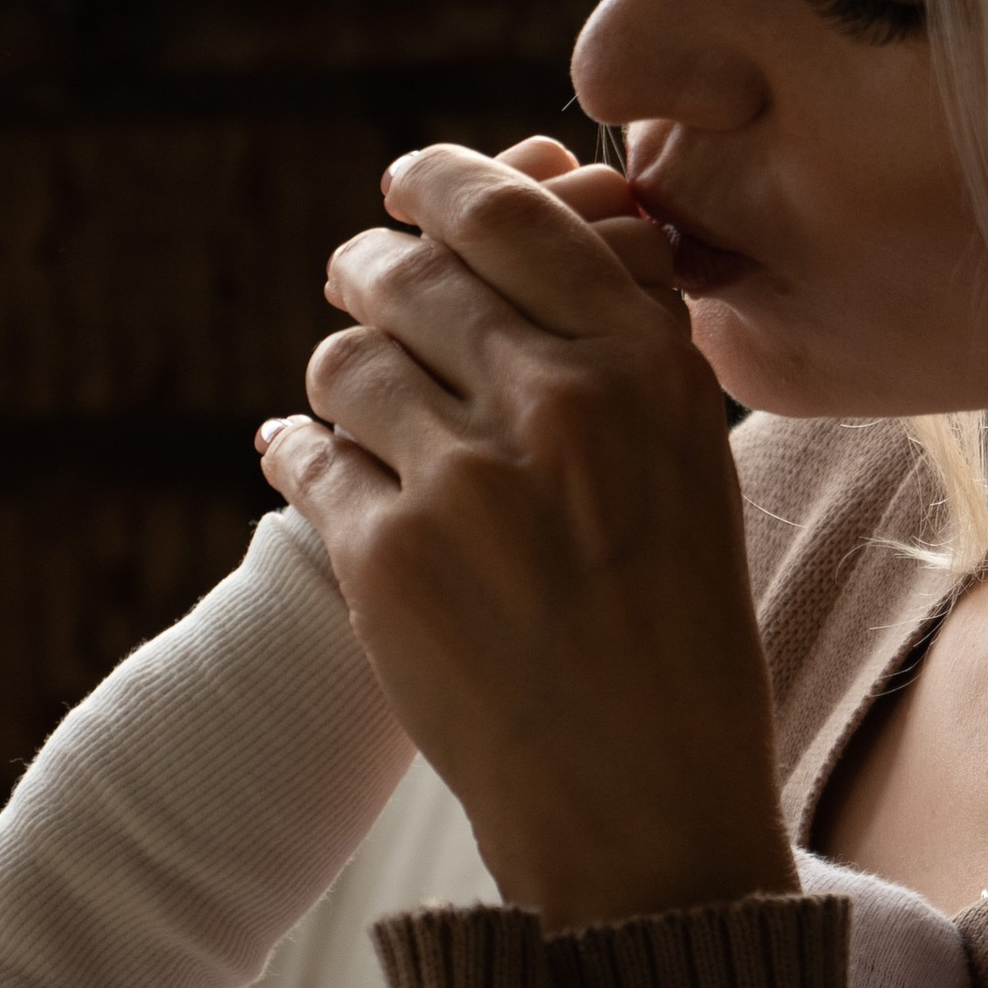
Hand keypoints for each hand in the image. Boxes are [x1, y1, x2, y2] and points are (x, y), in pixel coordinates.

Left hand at [259, 135, 794, 932]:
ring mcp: (462, 483)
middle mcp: (556, 406)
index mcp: (647, 369)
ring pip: (344, 363)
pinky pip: (303, 460)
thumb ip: (629, 333)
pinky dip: (294, 456)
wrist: (643, 805)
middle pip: (412, 276)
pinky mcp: (383, 560)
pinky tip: (297, 462)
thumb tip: (559, 199)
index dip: (442, 182)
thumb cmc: (678, 635)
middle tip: (356, 273)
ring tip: (346, 396)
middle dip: (369, 269)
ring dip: (336, 372)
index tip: (409, 183)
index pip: (513, 217)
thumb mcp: (693, 464)